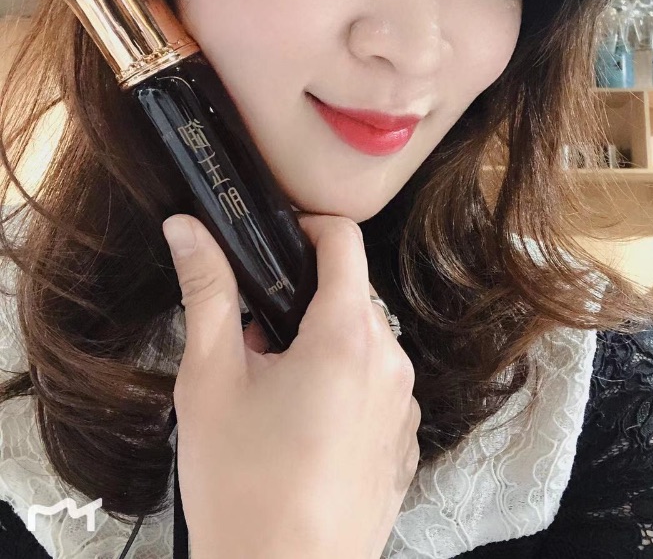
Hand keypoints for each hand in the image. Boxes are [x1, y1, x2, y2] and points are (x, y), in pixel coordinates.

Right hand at [162, 211, 420, 558]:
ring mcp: (403, 407)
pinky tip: (307, 431)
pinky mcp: (404, 445)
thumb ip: (205, 291)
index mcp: (347, 336)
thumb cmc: (242, 484)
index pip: (345, 241)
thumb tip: (187, 227)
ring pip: (366, 342)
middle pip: (353, 294)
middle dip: (305, 301)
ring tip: (277, 395)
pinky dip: (346, 387)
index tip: (275, 245)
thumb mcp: (210, 380)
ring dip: (325, 345)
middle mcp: (390, 363)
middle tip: (256, 344)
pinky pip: (378, 388)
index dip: (308, 228)